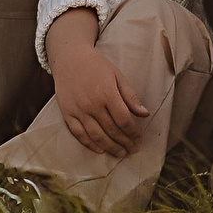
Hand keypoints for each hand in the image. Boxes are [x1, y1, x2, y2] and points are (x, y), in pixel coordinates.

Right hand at [53, 35, 150, 157]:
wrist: (69, 58)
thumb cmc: (96, 65)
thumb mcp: (117, 75)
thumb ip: (130, 96)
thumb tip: (145, 114)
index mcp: (107, 93)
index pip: (124, 119)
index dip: (133, 132)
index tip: (139, 138)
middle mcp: (92, 104)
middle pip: (112, 130)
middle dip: (124, 142)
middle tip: (132, 150)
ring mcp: (78, 110)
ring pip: (96, 135)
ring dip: (110, 147)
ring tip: (120, 154)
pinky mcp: (67, 114)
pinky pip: (79, 134)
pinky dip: (89, 144)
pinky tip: (100, 150)